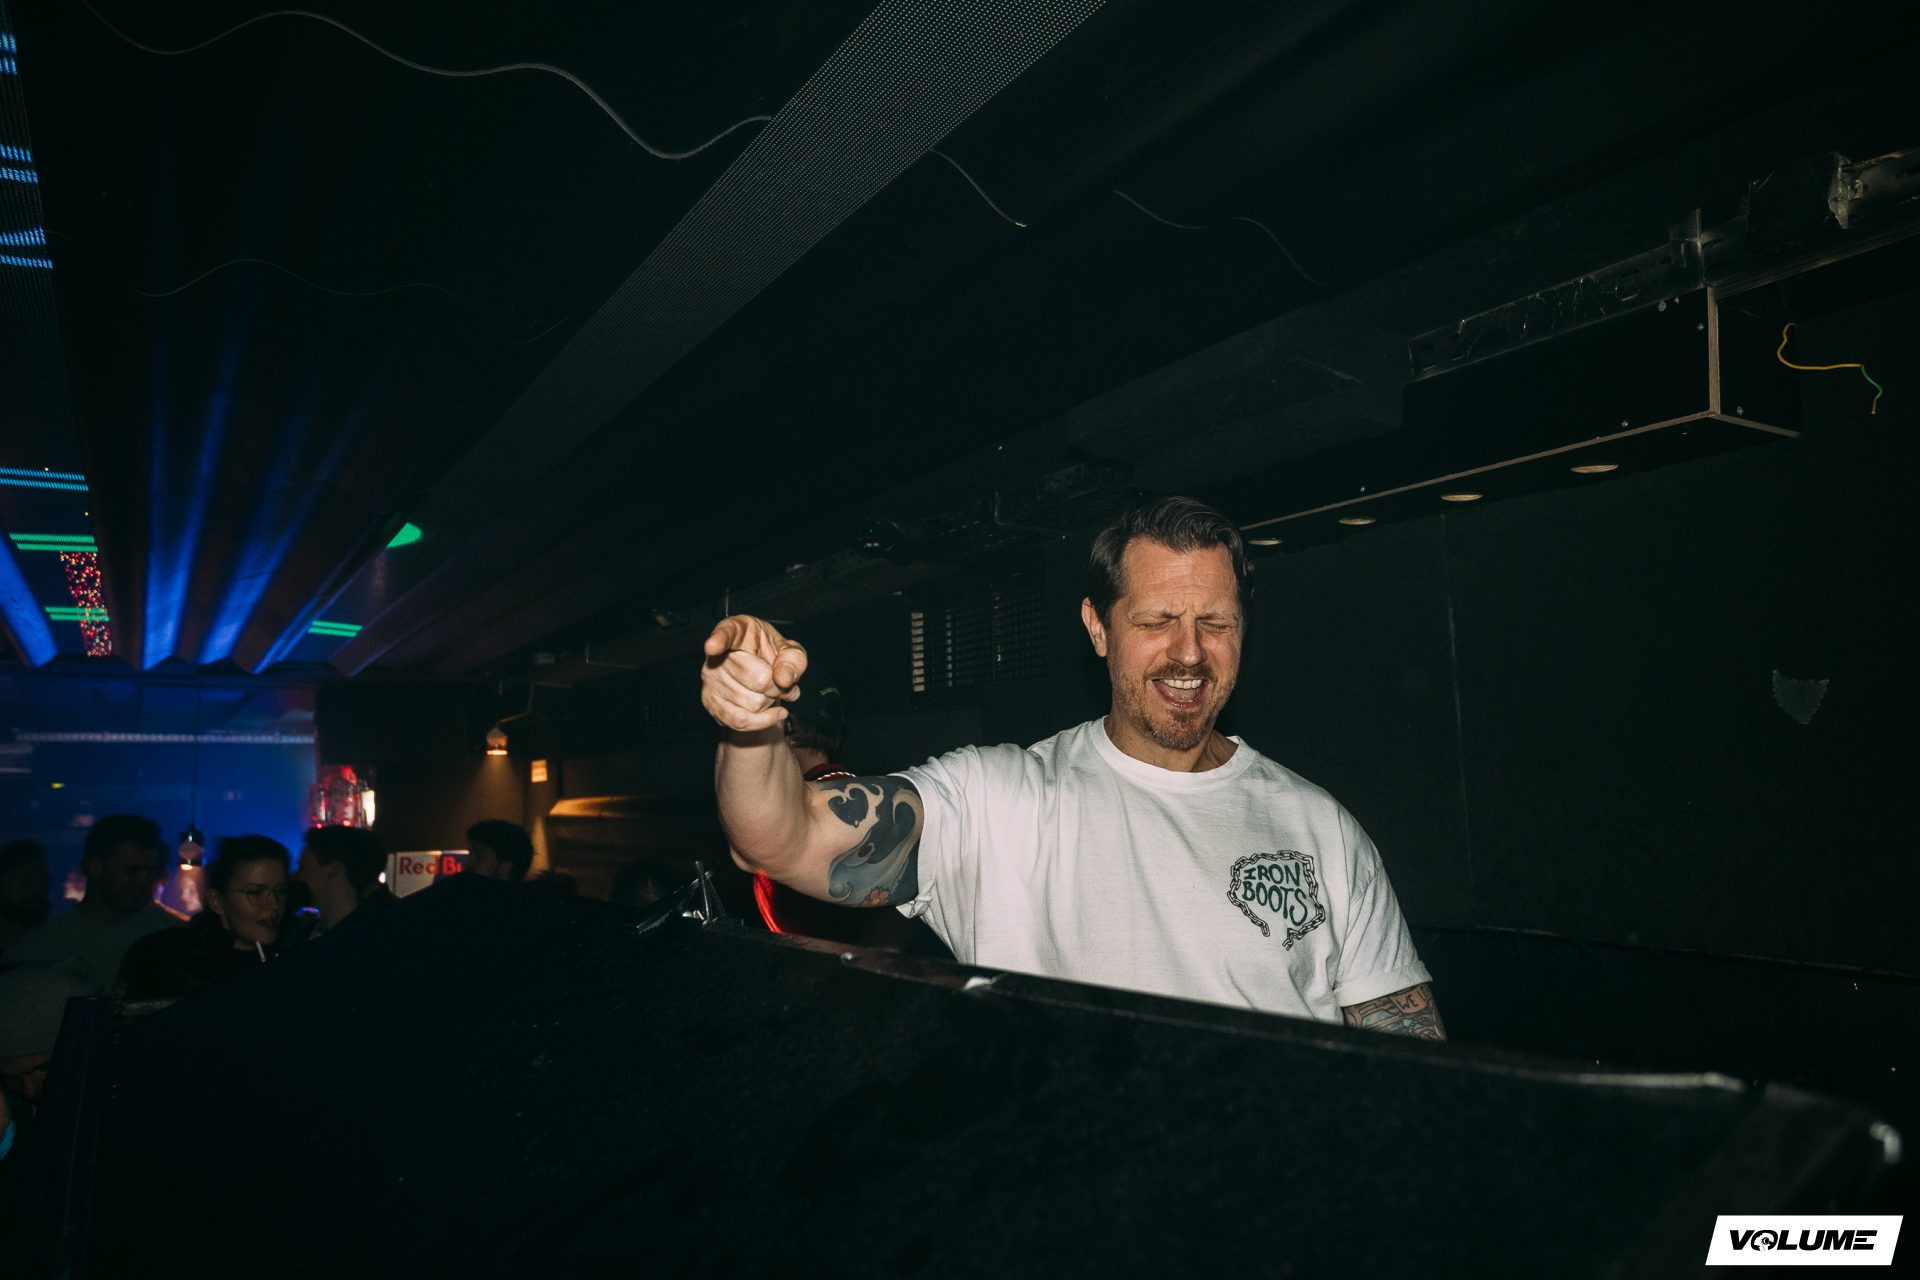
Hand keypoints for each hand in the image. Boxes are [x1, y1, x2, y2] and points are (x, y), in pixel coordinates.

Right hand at [702, 615, 806, 731]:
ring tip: (771, 692)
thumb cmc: (774, 657)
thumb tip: (783, 678)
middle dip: (778, 686)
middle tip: (781, 682)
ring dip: (771, 703)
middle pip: (757, 679)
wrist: (763, 677)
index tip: (712, 646)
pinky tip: (776, 713)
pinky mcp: (710, 702)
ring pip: (752, 704)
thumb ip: (793, 660)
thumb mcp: (791, 651)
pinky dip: (764, 721)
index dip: (719, 640)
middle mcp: (717, 654)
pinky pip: (740, 721)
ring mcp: (710, 679)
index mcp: (737, 630)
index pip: (726, 633)